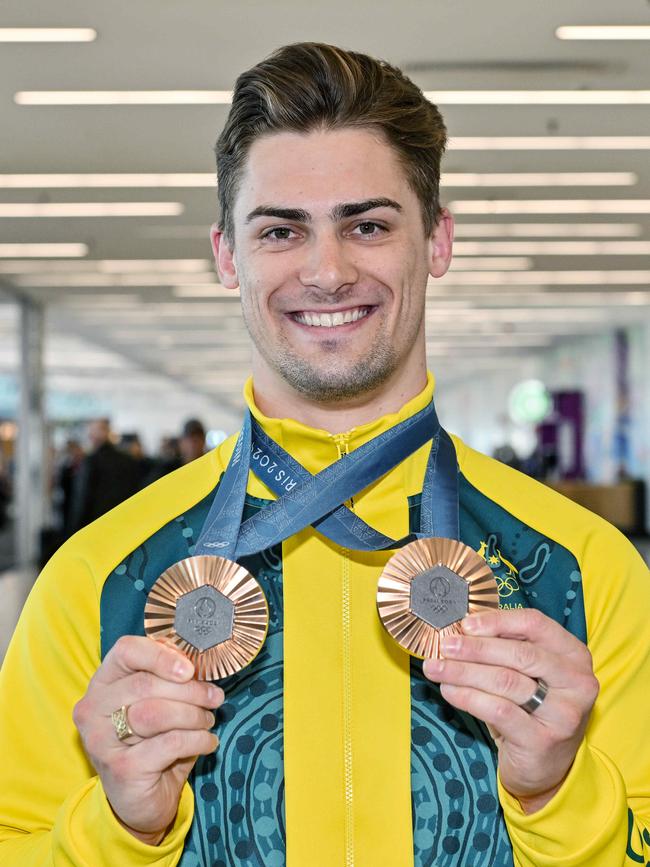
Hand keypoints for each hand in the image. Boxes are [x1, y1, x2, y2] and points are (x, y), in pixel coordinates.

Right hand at [73, 636, 222, 843]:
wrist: (141, 802)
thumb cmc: (153, 743)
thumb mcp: (159, 704)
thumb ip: (169, 679)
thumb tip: (197, 661)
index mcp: (102, 683)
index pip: (126, 650)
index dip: (161, 655)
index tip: (190, 669)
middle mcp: (92, 709)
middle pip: (145, 684)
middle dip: (189, 690)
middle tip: (214, 698)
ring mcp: (101, 740)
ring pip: (156, 713)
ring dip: (193, 715)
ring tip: (208, 721)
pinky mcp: (121, 769)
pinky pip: (169, 743)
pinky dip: (197, 740)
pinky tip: (208, 743)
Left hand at [423, 609, 598, 812]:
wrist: (546, 766)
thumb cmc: (532, 708)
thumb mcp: (530, 673)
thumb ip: (507, 646)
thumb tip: (464, 628)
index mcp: (574, 655)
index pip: (535, 624)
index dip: (498, 621)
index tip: (466, 624)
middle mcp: (577, 682)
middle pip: (519, 653)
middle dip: (475, 648)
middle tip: (445, 646)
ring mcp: (563, 714)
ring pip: (505, 681)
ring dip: (464, 672)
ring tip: (436, 668)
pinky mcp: (543, 740)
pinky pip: (497, 710)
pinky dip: (468, 697)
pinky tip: (449, 691)